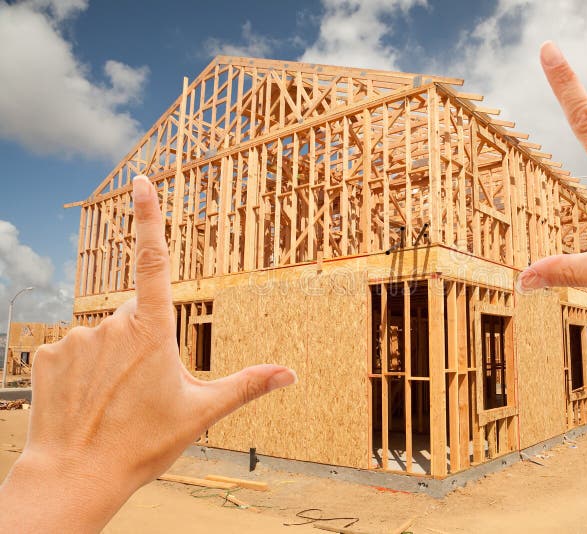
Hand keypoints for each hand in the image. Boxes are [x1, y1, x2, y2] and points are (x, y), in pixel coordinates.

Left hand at [0, 175, 296, 531]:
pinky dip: (80, 370)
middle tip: (144, 389)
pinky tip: (84, 400)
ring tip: (113, 401)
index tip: (142, 182)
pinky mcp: (45, 356)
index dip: (149, 218)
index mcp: (151, 332)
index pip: (154, 262)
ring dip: (111, 359)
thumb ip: (247, 385)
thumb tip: (291, 373)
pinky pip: (71, 351)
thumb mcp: (202, 413)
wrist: (75, 476)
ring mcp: (74, 340)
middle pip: (134, 317)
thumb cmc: (142, 444)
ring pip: (102, 336)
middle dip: (142, 342)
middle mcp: (110, 326)